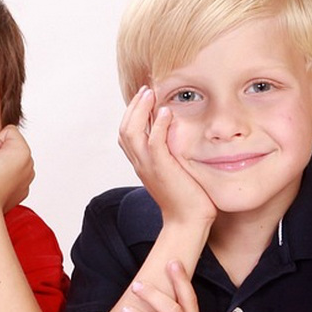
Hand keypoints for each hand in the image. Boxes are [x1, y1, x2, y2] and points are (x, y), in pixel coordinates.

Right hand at [118, 87, 215, 225]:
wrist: (187, 222)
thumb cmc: (186, 200)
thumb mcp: (174, 172)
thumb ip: (171, 155)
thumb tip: (179, 138)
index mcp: (141, 164)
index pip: (126, 135)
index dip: (132, 114)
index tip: (144, 98)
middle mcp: (140, 164)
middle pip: (124, 130)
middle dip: (133, 106)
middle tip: (146, 90)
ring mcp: (148, 167)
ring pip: (132, 132)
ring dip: (140, 110)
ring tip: (151, 94)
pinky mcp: (162, 169)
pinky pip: (153, 142)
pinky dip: (157, 125)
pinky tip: (165, 112)